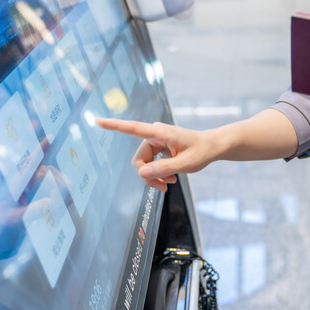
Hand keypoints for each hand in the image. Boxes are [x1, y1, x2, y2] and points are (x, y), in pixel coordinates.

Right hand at [95, 118, 219, 191]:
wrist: (211, 147)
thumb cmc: (201, 152)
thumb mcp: (185, 164)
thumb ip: (163, 168)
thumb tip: (142, 173)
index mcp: (160, 133)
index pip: (133, 128)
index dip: (115, 125)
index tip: (98, 121)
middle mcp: (155, 134)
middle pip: (139, 159)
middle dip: (148, 176)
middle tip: (163, 188)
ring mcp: (155, 140)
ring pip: (143, 163)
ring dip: (153, 176)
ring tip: (169, 185)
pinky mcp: (157, 146)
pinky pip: (149, 162)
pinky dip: (157, 173)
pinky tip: (169, 179)